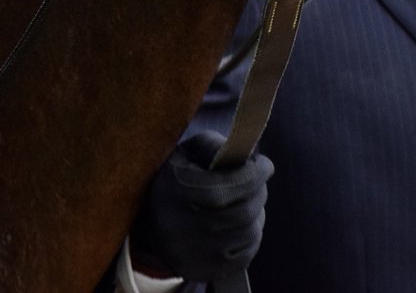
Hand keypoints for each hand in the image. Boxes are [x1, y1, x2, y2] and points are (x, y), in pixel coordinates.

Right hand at [131, 130, 273, 281]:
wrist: (149, 223)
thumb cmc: (176, 178)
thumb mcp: (185, 152)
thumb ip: (212, 145)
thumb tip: (243, 155)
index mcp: (177, 190)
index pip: (226, 189)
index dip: (254, 176)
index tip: (266, 165)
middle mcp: (182, 226)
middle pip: (242, 212)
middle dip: (259, 191)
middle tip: (260, 180)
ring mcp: (192, 253)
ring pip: (247, 234)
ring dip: (258, 213)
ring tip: (251, 200)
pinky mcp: (201, 271)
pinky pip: (245, 256)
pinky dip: (252, 237)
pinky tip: (245, 223)